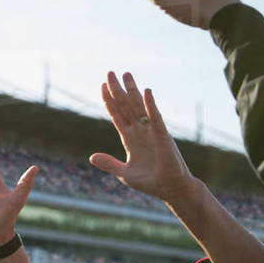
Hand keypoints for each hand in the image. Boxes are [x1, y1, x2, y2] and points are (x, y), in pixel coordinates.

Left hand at [89, 72, 195, 204]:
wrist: (172, 190)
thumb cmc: (151, 182)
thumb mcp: (125, 174)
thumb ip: (109, 164)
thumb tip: (92, 157)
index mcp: (129, 139)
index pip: (117, 115)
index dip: (109, 101)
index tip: (102, 86)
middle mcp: (139, 131)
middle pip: (125, 105)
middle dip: (117, 89)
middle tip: (110, 72)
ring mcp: (151, 132)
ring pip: (139, 107)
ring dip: (132, 90)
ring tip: (125, 74)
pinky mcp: (163, 136)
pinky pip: (156, 118)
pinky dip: (151, 105)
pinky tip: (146, 92)